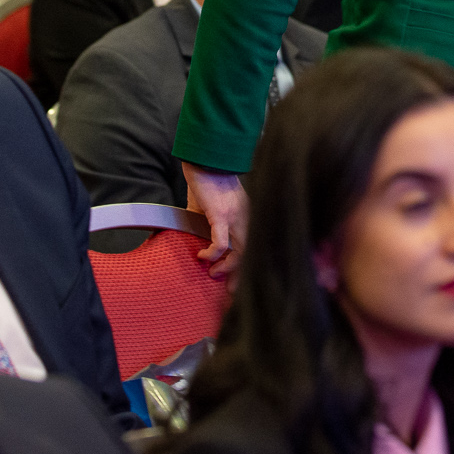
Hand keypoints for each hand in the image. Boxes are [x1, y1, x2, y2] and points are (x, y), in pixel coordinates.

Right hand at [182, 163, 247, 279]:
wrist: (204, 162)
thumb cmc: (207, 183)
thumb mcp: (213, 209)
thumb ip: (211, 225)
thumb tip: (199, 242)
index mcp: (248, 217)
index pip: (255, 246)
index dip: (248, 267)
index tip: (237, 282)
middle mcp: (247, 218)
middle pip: (252, 254)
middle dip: (242, 275)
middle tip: (230, 291)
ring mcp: (236, 217)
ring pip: (241, 252)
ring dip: (227, 268)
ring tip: (213, 274)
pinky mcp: (221, 215)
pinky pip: (221, 244)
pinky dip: (213, 255)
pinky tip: (203, 256)